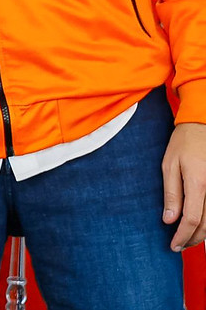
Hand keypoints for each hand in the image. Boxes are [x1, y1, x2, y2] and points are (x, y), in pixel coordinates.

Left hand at [164, 121, 205, 249]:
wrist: (204, 126)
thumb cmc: (184, 143)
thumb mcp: (169, 165)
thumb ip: (171, 193)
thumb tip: (169, 220)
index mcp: (199, 183)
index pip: (191, 219)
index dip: (182, 236)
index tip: (173, 246)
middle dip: (193, 239)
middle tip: (179, 246)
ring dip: (204, 234)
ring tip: (189, 239)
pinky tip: (200, 226)